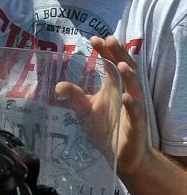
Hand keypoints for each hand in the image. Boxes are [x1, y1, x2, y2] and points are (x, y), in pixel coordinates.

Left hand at [55, 36, 148, 174]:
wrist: (120, 155)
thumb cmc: (104, 128)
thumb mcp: (84, 110)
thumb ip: (74, 96)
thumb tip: (58, 85)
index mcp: (114, 87)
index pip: (112, 63)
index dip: (106, 51)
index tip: (94, 38)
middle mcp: (126, 93)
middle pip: (126, 69)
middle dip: (119, 54)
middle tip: (110, 40)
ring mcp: (133, 108)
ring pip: (135, 88)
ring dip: (129, 76)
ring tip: (120, 63)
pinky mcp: (136, 125)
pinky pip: (136, 113)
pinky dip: (132, 104)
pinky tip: (126, 97)